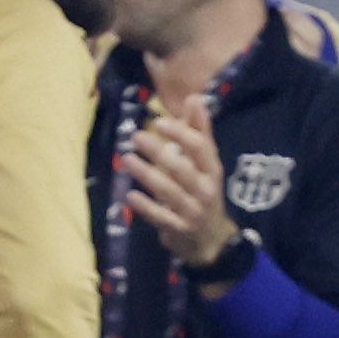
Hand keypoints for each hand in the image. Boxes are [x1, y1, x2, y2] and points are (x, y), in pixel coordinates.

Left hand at [118, 96, 238, 267]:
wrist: (211, 239)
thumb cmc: (204, 192)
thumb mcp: (206, 164)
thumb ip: (199, 131)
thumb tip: (195, 98)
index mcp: (211, 169)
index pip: (201, 148)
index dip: (181, 133)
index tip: (159, 120)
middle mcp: (205, 189)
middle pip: (182, 168)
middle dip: (160, 151)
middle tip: (136, 136)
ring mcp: (192, 211)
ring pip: (169, 191)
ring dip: (147, 174)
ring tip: (127, 158)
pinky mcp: (178, 229)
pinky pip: (161, 217)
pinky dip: (146, 207)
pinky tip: (129, 196)